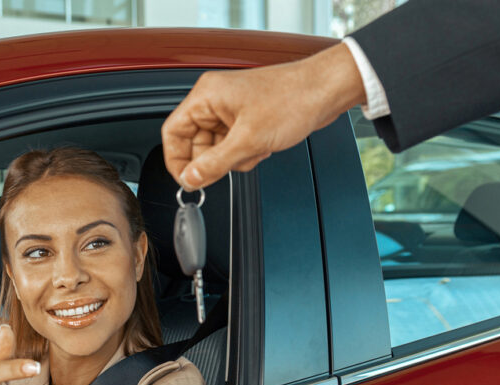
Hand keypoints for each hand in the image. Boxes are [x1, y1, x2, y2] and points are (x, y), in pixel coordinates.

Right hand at [162, 42, 365, 189]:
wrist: (326, 91)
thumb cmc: (293, 99)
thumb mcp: (248, 140)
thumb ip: (214, 164)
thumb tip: (191, 179)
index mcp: (206, 96)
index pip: (173, 132)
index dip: (177, 161)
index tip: (187, 180)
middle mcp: (215, 100)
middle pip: (194, 142)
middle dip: (213, 160)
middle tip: (228, 169)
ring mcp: (231, 109)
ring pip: (215, 146)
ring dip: (233, 158)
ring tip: (254, 151)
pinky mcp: (246, 117)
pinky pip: (232, 143)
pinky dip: (245, 152)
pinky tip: (262, 147)